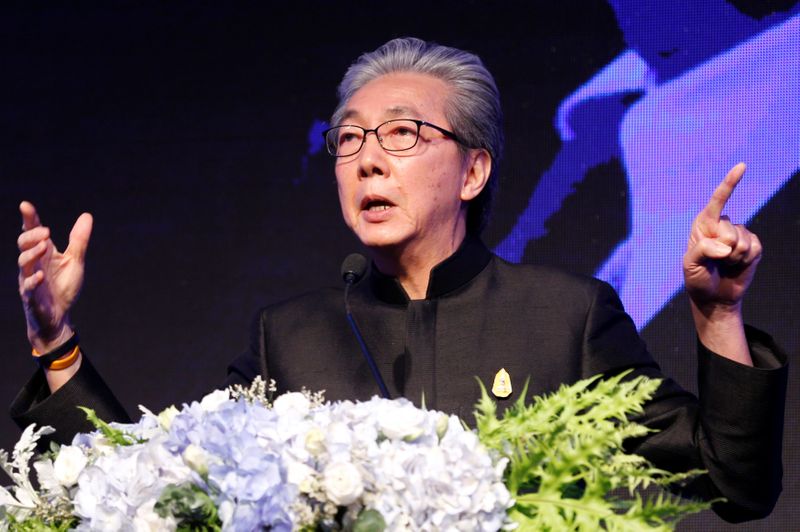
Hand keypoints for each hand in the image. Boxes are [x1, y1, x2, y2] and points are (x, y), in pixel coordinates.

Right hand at [17, 201, 92, 352]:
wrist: (58, 315)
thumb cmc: (63, 286)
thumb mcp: (75, 261)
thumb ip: (79, 240)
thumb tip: (87, 215)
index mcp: (44, 253)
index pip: (33, 232)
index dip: (29, 219)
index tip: (25, 205)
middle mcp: (33, 263)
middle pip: (24, 244)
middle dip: (32, 236)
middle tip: (47, 232)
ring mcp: (29, 278)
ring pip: (23, 262)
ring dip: (32, 253)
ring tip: (44, 246)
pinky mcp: (31, 296)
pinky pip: (27, 287)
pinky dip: (32, 280)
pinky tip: (39, 276)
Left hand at [683, 163, 761, 315]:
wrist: (714, 297)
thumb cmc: (697, 279)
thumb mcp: (691, 265)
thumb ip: (702, 250)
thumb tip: (724, 246)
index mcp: (703, 224)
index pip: (717, 200)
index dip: (730, 183)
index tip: (742, 166)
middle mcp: (722, 225)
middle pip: (729, 229)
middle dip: (722, 249)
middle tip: (715, 261)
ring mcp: (739, 235)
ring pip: (742, 240)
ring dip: (733, 257)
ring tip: (725, 264)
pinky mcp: (753, 247)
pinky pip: (754, 248)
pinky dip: (745, 260)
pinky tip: (737, 265)